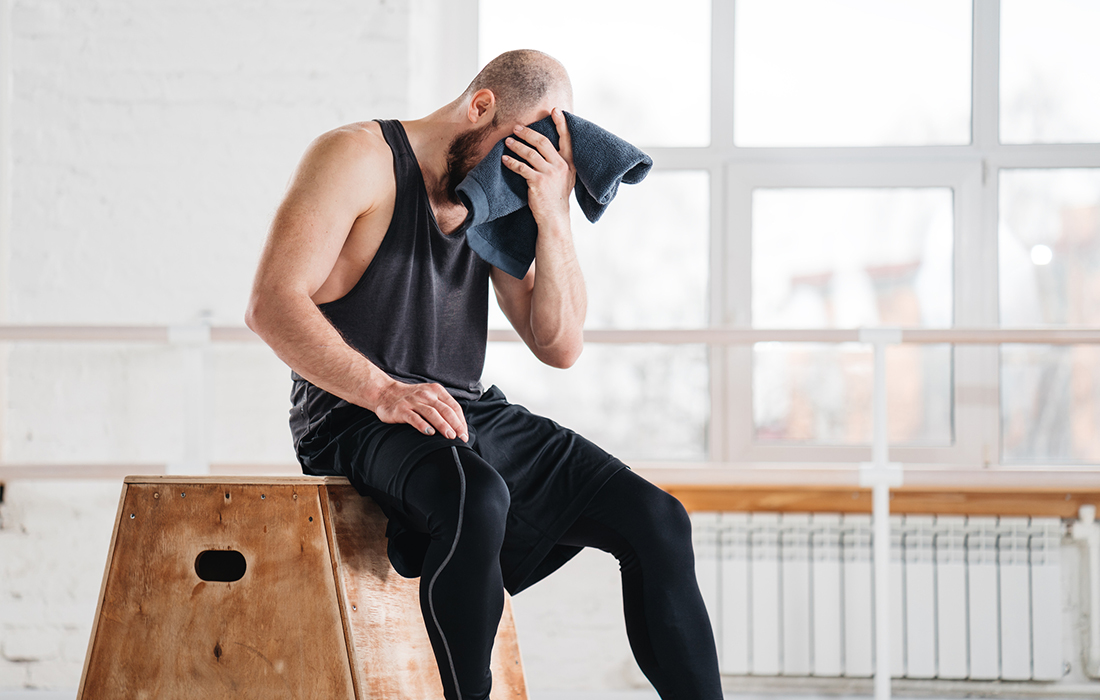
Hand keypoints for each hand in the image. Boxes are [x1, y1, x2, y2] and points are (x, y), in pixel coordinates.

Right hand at [373, 380, 467, 441]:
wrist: (385, 392)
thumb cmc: (411, 398)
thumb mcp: (429, 396)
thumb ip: (442, 407)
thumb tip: (458, 426)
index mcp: (436, 390)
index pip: (453, 406)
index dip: (461, 420)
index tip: (464, 433)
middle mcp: (426, 395)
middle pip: (445, 410)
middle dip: (455, 424)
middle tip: (461, 437)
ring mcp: (413, 402)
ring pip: (432, 413)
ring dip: (443, 425)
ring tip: (450, 436)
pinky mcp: (401, 410)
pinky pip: (414, 418)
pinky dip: (423, 425)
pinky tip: (429, 432)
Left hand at [502, 107, 575, 228]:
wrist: (555, 217)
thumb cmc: (557, 197)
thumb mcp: (565, 178)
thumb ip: (559, 163)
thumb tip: (547, 149)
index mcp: (569, 163)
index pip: (566, 139)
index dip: (561, 124)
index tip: (555, 111)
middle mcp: (561, 166)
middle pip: (542, 142)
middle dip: (528, 133)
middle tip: (516, 127)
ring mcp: (550, 173)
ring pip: (530, 153)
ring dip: (516, 146)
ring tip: (507, 142)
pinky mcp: (538, 182)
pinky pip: (521, 167)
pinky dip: (511, 162)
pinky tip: (505, 159)